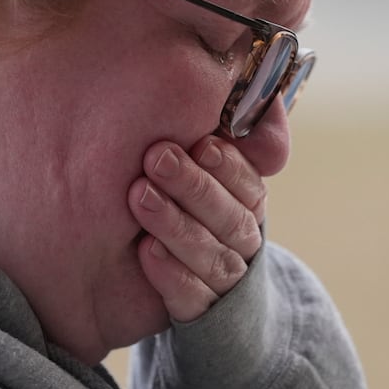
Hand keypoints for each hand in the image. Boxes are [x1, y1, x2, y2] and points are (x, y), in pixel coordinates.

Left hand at [128, 136, 266, 322]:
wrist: (184, 294)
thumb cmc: (180, 211)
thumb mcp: (194, 170)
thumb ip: (213, 131)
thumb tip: (233, 74)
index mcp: (246, 203)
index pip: (249, 183)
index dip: (229, 164)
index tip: (201, 143)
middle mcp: (242, 240)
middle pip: (231, 217)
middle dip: (194, 186)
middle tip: (155, 158)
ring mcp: (224, 281)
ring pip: (214, 255)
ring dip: (177, 224)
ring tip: (139, 197)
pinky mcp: (200, 313)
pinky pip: (194, 298)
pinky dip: (172, 275)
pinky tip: (145, 251)